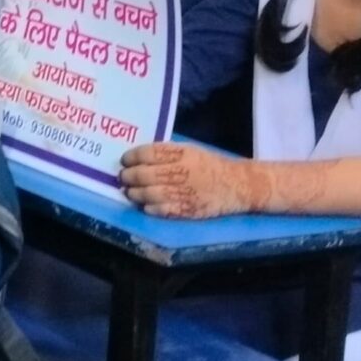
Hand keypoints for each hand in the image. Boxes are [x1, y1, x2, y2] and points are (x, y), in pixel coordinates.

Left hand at [119, 142, 261, 219]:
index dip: (131, 157)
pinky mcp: (186, 209)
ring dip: (134, 193)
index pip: (147, 153)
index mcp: (180, 153)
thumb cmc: (210, 165)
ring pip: (148, 194)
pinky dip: (149, 208)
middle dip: (128, 176)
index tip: (124, 160)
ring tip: (129, 192)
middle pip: (144, 174)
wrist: (237, 185)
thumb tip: (140, 157)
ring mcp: (182, 192)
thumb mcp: (190, 150)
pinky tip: (144, 205)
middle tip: (123, 177)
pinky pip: (161, 210)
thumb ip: (167, 153)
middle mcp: (179, 172)